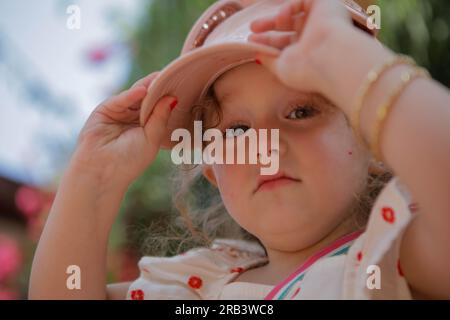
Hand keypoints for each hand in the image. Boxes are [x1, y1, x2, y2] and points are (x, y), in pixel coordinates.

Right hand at [71, 72, 176, 188]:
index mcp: (146, 125)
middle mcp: (133, 116)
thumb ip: (161, 117)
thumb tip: (173, 98)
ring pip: (135, 95)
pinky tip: (143, 91)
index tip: (184, 85)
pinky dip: (131, 95)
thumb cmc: (130, 161)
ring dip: (147, 88)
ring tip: (161, 79)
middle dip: (159, 87)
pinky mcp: (105, 110)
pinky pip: (120, 100)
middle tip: (174, 74)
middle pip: (148, 97)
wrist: (103, 172)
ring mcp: (119, 112)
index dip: (168, 96)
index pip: (159, 106)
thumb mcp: (151, 138)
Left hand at [249, 0, 356, 94]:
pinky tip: (282, 18)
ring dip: (274, 18)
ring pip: (294, 13)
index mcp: (309, 53)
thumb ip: (269, 61)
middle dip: (268, 26)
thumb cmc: (306, 69)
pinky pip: (302, 1)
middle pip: (289, 27)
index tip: (252, 42)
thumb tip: (257, 56)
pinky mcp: (326, 4)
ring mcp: (322, 19)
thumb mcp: (282, 68)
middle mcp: (317, 36)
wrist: (329, 57)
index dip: (268, 42)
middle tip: (252, 28)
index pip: (286, 44)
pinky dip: (288, 7)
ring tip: (256, 26)